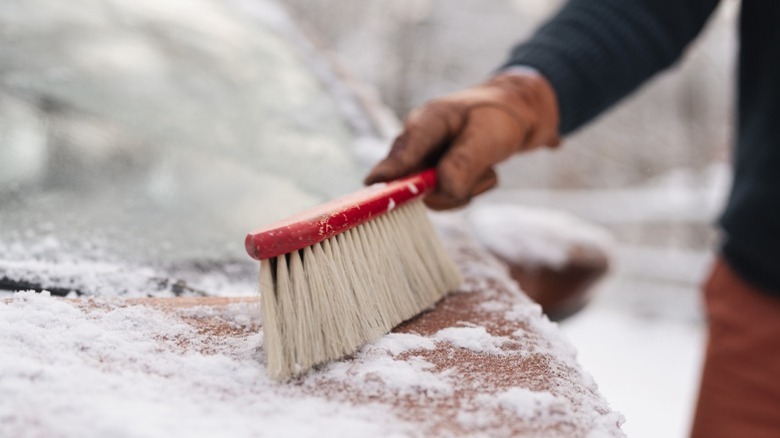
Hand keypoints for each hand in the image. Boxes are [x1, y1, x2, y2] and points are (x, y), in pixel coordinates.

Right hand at [365, 71, 560, 209]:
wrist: (518, 115)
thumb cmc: (500, 118)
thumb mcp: (487, 137)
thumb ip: (463, 164)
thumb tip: (440, 191)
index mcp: (428, 120)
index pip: (404, 149)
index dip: (388, 170)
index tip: (372, 184)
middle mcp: (419, 141)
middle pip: (413, 179)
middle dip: (448, 186)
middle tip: (483, 172)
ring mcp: (425, 159)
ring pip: (434, 194)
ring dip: (465, 189)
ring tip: (485, 167)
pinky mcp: (434, 174)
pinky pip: (446, 197)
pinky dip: (468, 190)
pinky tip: (481, 171)